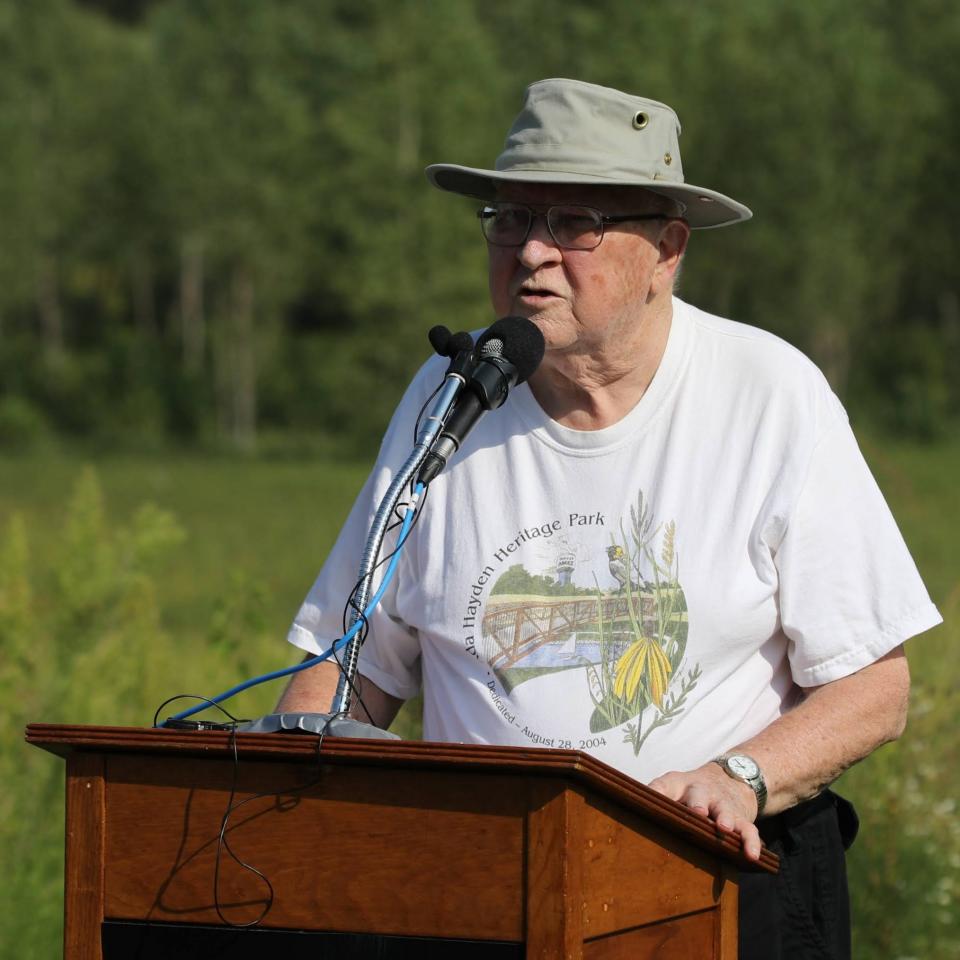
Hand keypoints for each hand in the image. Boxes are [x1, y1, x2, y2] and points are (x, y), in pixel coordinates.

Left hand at [648, 762, 762, 860]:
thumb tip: (628, 828)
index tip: (651, 797)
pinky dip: (751, 842)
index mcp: (679, 785)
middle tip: (696, 812)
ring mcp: (722, 805)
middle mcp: (701, 792)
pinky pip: (748, 830)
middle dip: (697, 803)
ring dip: (725, 818)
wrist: (729, 778)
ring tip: (724, 829)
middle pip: (698, 794)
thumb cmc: (690, 793)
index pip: (664, 784)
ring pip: (725, 810)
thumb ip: (655, 804)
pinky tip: (752, 855)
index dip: (658, 790)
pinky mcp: (741, 818)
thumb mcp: (672, 790)